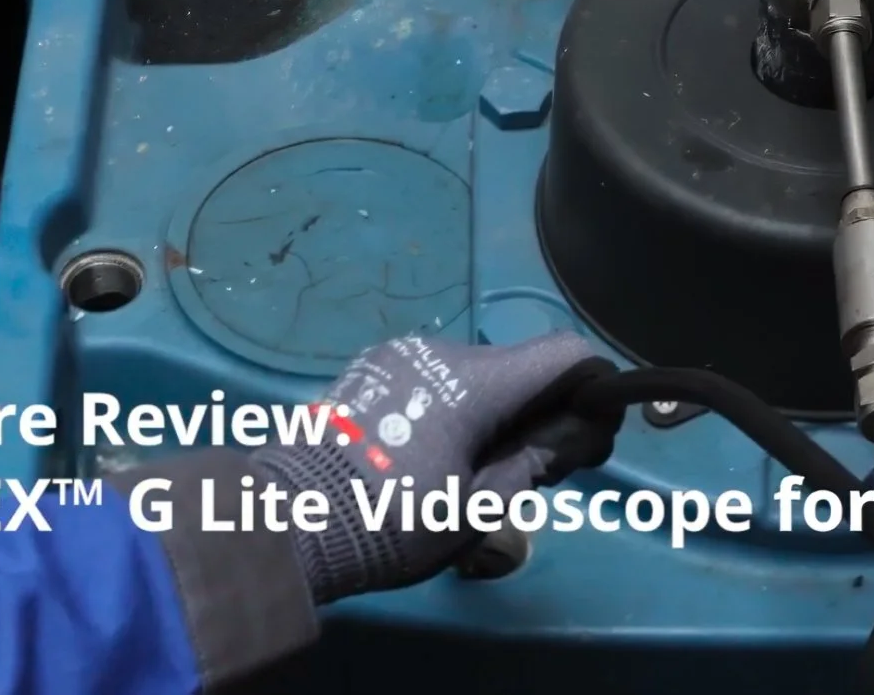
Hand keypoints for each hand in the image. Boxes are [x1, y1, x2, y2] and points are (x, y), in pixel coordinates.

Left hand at [254, 330, 620, 602]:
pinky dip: (451, 409)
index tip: (586, 433)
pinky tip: (426, 455)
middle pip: (519, 368)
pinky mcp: (369, 371)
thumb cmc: (389, 522)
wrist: (281, 521)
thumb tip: (584, 432)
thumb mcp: (476, 509)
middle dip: (538, 412)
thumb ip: (536, 462)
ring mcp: (399, 356)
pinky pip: (434, 380)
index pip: (565, 352)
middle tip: (524, 472)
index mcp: (476, 382)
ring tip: (465, 470)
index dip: (592, 387)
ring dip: (490, 412)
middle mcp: (441, 352)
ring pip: (475, 375)